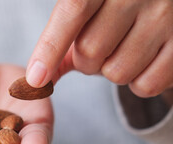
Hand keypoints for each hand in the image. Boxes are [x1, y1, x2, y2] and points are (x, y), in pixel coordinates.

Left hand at [27, 0, 172, 97]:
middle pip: (90, 53)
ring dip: (112, 72)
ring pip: (117, 73)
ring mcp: (166, 16)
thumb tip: (37, 78)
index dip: (50, 48)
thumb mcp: (89, 8)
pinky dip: (138, 82)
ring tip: (125, 49)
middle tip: (103, 46)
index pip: (73, 12)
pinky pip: (146, 85)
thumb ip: (63, 38)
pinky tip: (144, 60)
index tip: (35, 79)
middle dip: (87, 61)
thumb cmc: (117, 5)